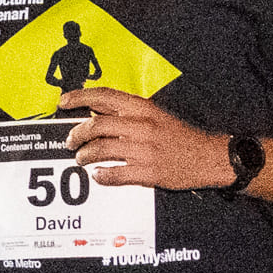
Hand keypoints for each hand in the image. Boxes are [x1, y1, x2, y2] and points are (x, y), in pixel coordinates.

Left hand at [60, 85, 233, 189]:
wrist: (208, 157)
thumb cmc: (180, 136)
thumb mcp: (155, 115)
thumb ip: (128, 112)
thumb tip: (96, 110)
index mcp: (143, 108)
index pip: (104, 96)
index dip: (80, 97)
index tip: (63, 102)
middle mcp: (142, 126)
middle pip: (96, 125)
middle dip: (77, 135)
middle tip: (71, 142)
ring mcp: (144, 150)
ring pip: (101, 150)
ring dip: (85, 156)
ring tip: (81, 160)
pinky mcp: (149, 172)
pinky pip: (115, 174)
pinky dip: (102, 176)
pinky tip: (99, 175)